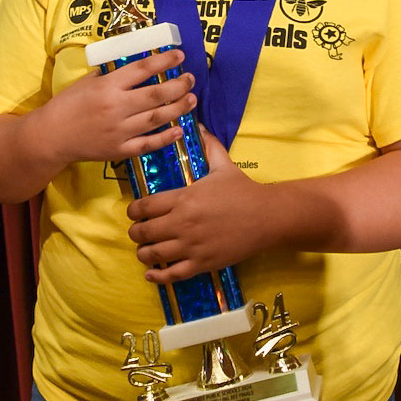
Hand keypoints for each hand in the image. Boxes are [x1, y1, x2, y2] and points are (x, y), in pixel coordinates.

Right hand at [38, 49, 196, 167]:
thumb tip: (132, 66)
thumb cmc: (66, 105)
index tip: (179, 55)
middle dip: (178, 85)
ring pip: (157, 118)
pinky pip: (148, 144)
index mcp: (107, 86)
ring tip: (192, 99)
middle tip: (190, 79)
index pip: (142, 69)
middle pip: (156, 94)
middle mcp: (116, 107)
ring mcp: (119, 131)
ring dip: (178, 108)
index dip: (164, 61)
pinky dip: (166, 138)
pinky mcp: (119, 150)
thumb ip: (110, 74)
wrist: (50, 137)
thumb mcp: (85, 82)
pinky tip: (179, 129)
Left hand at [126, 127, 268, 282]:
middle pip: (143, 231)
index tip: (133, 212)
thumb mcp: (224, 165)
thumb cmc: (244, 191)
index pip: (145, 206)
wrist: (267, 217)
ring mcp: (191, 245)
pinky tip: (151, 273)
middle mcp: (183, 223)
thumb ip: (208, 146)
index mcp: (184, 198)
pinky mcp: (202, 263)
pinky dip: (157, 276)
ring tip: (144, 250)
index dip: (133, 210)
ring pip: (153, 254)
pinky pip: (172, 275)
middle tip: (137, 231)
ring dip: (143, 253)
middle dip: (135, 232)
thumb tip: (199, 125)